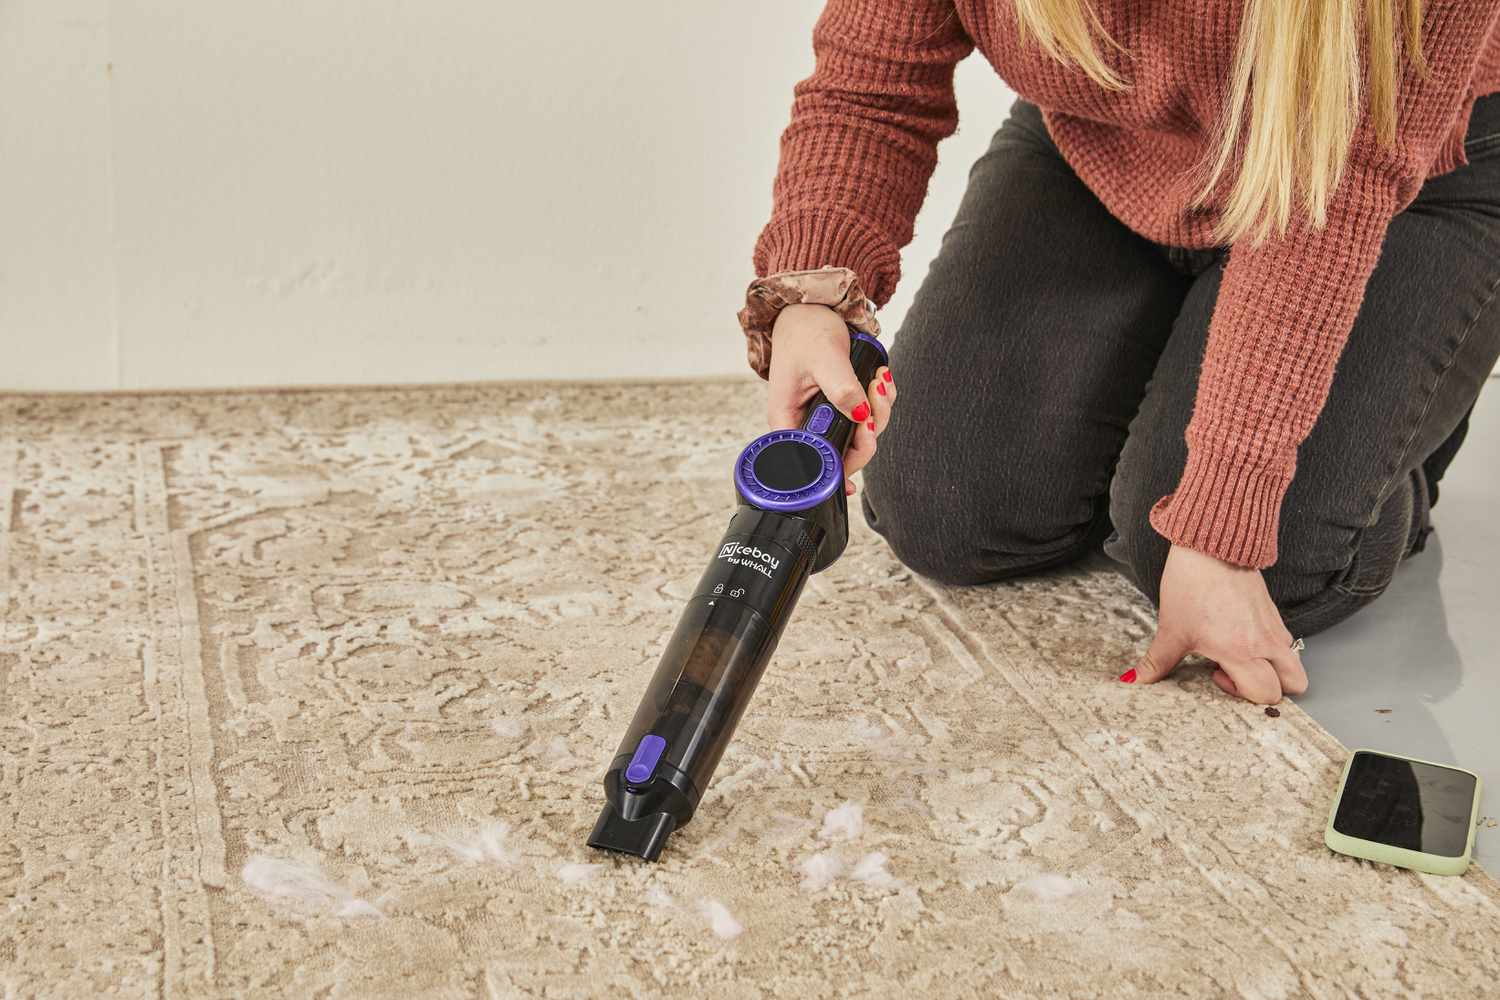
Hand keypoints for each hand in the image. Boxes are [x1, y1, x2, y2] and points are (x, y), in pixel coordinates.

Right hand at [767, 304, 894, 495]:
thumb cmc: (805, 331)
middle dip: (865, 435)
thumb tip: (861, 416)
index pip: (809, 462)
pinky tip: (879, 380)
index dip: (834, 472)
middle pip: (840, 453)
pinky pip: (868, 417)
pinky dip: (880, 401)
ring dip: (878, 412)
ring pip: (859, 435)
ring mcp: (825, 416)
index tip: (855, 461)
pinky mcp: (842, 406)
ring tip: (878, 381)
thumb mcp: (824, 358)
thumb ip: (842, 389)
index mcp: (789, 420)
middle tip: (874, 405)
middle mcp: (805, 423)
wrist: (811, 309)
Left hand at [1126, 544, 1308, 703]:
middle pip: (1292, 685)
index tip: (1216, 674)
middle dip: (1265, 688)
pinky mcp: (1275, 614)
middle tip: (1233, 671)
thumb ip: (1157, 662)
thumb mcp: (1171, 629)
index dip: (1241, 693)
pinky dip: (1273, 651)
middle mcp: (1265, 642)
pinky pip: (1287, 643)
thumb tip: (1136, 679)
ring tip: (1243, 657)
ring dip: (1276, 672)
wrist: (1210, 547)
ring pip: (1295, 666)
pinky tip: (1242, 637)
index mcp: (1241, 651)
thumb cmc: (1192, 585)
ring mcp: (1274, 628)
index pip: (1266, 693)